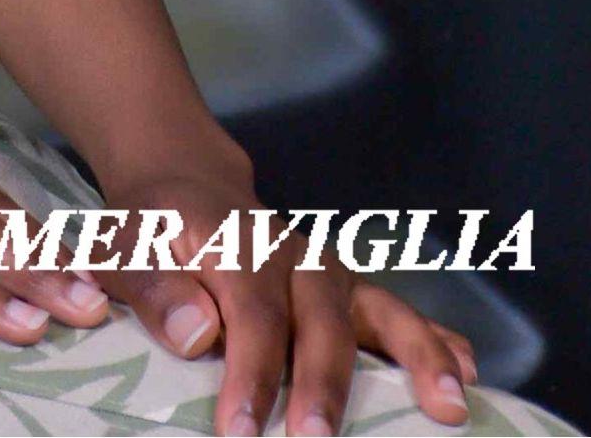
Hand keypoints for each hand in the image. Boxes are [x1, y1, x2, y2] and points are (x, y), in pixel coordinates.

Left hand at [91, 169, 479, 434]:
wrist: (181, 179)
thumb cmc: (148, 229)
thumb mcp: (122, 248)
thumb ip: (152, 289)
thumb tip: (198, 335)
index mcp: (233, 244)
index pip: (250, 313)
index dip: (251, 375)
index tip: (242, 435)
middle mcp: (290, 254)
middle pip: (320, 318)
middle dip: (326, 386)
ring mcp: (325, 271)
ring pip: (376, 308)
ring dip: (416, 356)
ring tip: (448, 408)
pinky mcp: (346, 288)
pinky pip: (394, 311)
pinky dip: (434, 339)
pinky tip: (467, 375)